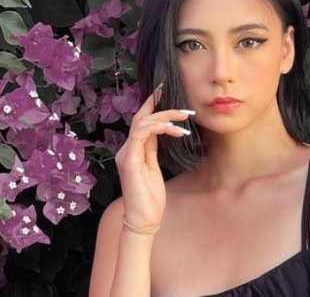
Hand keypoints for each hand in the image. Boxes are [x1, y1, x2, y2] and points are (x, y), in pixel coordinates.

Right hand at [114, 83, 192, 232]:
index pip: (141, 122)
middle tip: (184, 108)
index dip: (151, 105)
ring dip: (165, 117)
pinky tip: (174, 130)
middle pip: (141, 118)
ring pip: (142, 123)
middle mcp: (126, 149)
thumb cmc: (150, 198)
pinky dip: (158, 128)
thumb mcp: (154, 168)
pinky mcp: (129, 160)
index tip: (163, 91)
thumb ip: (153, 150)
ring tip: (184, 118)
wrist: (143, 219)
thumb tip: (161, 132)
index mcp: (132, 150)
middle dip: (161, 107)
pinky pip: (141, 135)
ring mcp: (126, 154)